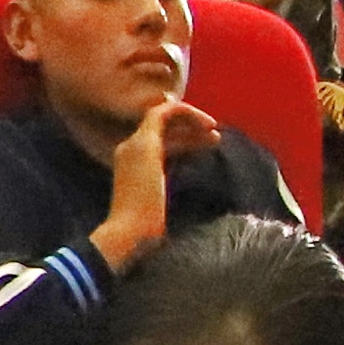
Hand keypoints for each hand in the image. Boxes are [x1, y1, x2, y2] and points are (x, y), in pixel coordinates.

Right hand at [94, 97, 221, 268]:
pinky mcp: (144, 142)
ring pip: (162, 115)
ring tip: (215, 131)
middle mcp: (128, 149)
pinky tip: (206, 123)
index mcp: (130, 164)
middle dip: (190, 129)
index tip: (207, 144)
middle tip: (215, 136)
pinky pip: (164, 112)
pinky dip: (186, 112)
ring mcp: (134, 144)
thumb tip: (188, 193)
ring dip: (191, 119)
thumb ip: (168, 193)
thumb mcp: (160, 207)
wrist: (129, 232)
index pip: (159, 143)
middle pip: (161, 128)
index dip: (185, 140)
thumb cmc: (144, 230)